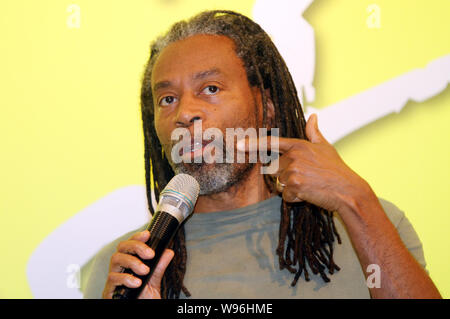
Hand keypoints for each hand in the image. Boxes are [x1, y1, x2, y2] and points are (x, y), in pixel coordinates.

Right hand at [102, 230, 173, 298]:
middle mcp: (120, 267)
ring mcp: (113, 277)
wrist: (140, 311)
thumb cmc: (144, 297)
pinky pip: (112, 278)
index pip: (130, 244)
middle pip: (121, 247)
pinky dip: (126, 278)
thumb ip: (159, 266)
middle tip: (150, 254)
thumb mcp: (154, 281)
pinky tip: (137, 282)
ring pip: (116, 259)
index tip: (147, 235)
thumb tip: (168, 251)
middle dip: (136, 246)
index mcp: (129, 262)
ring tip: (145, 271)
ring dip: (132, 262)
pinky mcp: (109, 289)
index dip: (137, 237)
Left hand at [238, 114, 369, 212]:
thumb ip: (314, 133)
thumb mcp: (326, 147)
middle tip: (305, 178)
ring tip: (309, 185)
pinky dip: (295, 198)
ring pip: (279, 183)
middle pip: (275, 169)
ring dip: (291, 188)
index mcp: (298, 145)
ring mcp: (293, 170)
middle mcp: (293, 156)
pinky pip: (285, 195)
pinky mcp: (295, 185)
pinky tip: (309, 194)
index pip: (271, 143)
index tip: (238, 145)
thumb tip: (312, 116)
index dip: (252, 144)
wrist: (347, 189)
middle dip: (285, 176)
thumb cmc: (337, 169)